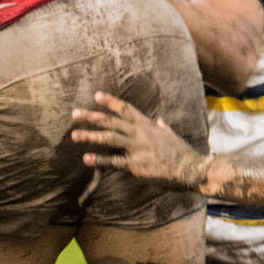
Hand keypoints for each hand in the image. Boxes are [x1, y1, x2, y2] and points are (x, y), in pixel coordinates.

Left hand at [72, 91, 207, 188]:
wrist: (189, 168)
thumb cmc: (181, 152)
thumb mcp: (171, 135)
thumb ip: (163, 127)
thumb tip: (161, 121)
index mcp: (147, 125)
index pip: (126, 109)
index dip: (110, 102)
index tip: (96, 95)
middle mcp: (139, 133)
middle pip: (111, 122)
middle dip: (92, 117)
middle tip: (75, 114)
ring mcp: (136, 148)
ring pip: (109, 138)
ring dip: (90, 136)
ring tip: (74, 135)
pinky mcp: (135, 164)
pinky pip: (113, 161)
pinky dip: (99, 160)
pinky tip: (86, 158)